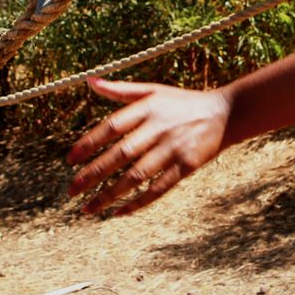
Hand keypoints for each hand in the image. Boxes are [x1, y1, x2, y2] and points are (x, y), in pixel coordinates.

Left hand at [66, 77, 230, 215]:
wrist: (225, 113)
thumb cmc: (181, 103)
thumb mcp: (152, 90)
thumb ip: (120, 90)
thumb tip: (89, 81)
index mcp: (148, 108)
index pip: (111, 126)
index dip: (89, 143)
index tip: (69, 160)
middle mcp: (159, 128)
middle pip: (121, 155)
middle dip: (93, 175)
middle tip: (70, 192)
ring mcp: (174, 148)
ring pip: (137, 176)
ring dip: (110, 194)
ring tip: (89, 208)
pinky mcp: (187, 166)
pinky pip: (159, 189)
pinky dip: (138, 202)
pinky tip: (119, 212)